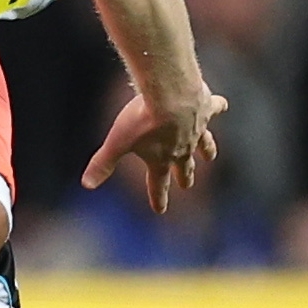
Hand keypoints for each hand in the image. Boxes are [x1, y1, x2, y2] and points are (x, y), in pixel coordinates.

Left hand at [81, 83, 225, 214]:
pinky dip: (218, 106)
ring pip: (204, 143)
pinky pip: (215, 108)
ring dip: (207, 149)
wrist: (170, 96)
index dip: (157, 197)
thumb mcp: (117, 142)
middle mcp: (182, 147)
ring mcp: (197, 129)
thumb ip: (102, 163)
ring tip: (210, 156)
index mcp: (161, 159)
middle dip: (185, 176)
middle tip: (187, 185)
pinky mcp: (205, 107)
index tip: (160, 210)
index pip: (157, 183)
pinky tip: (222, 104)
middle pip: (184, 166)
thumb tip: (86, 184)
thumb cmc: (141, 120)